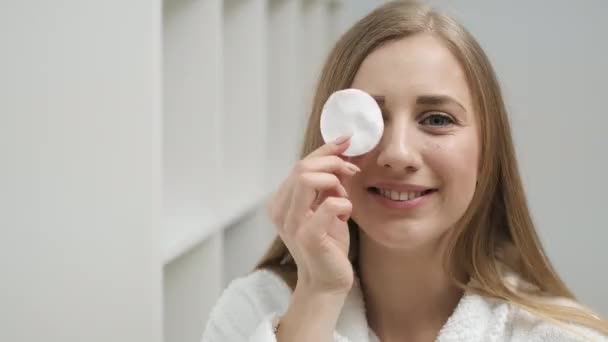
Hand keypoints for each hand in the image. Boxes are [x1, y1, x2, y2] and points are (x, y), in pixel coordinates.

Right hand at [267, 136, 359, 293]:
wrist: (327, 281)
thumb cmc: (328, 244)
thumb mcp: (324, 207)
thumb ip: (325, 184)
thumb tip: (340, 153)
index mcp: (282, 201)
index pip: (300, 164)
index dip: (325, 150)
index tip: (346, 141)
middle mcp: (281, 210)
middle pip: (302, 167)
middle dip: (332, 163)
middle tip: (352, 171)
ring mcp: (292, 223)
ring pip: (308, 179)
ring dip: (334, 182)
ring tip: (344, 197)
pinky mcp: (308, 236)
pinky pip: (328, 205)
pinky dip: (343, 204)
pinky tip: (345, 214)